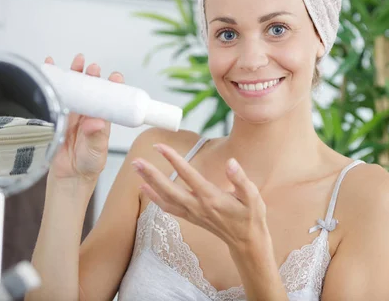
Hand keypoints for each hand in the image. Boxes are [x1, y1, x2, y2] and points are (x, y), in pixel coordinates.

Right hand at [46, 53, 124, 180]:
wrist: (69, 177)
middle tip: (92, 66)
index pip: (109, 100)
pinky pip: (54, 98)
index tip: (115, 77)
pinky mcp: (56, 117)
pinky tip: (50, 69)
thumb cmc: (88, 165)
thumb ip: (95, 137)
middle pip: (91, 90)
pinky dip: (52, 83)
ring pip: (74, 91)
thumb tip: (95, 123)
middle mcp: (88, 115)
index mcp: (102, 121)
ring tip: (77, 61)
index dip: (113, 87)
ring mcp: (72, 115)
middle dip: (91, 76)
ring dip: (74, 75)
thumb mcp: (95, 151)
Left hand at [133, 143, 267, 247]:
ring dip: (149, 183)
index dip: (173, 159)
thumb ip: (241, 179)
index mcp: (211, 197)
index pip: (188, 175)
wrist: (247, 241)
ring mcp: (192, 213)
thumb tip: (231, 162)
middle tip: (136, 160)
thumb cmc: (251, 216)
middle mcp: (198, 206)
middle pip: (168, 188)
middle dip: (151, 174)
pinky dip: (155, 198)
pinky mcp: (191, 217)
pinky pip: (168, 207)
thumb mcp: (253, 196)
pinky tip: (145, 188)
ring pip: (165, 198)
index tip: (161, 147)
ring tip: (136, 169)